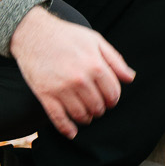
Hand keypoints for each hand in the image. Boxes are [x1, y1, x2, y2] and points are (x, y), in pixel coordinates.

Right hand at [9, 5, 134, 138]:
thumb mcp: (95, 40)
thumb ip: (115, 60)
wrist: (33, 33)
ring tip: (86, 114)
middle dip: (100, 109)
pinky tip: (72, 132)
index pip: (113, 93)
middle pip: (98, 107)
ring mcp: (62, 88)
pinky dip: (67, 129)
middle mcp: (80, 79)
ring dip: (86, 118)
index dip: (113, 99)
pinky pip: (59, 118)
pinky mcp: (45, 95)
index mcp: (95, 65)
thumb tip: (130, 78)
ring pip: (81, 115)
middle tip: (97, 105)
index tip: (109, 99)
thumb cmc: (67, 36)